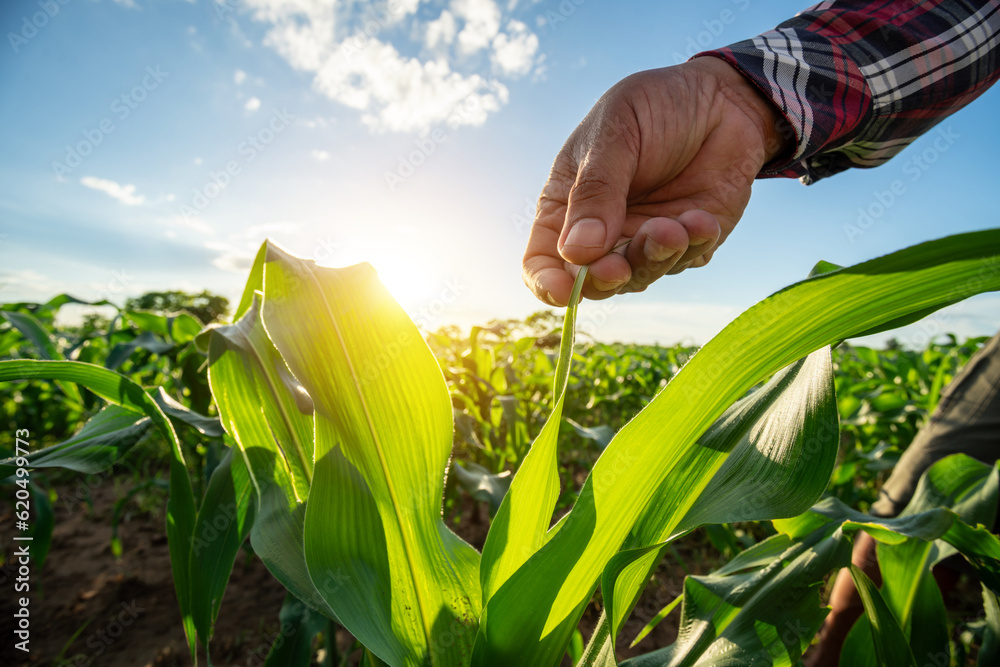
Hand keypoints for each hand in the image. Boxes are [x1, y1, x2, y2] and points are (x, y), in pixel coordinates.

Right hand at [522, 56, 791, 304]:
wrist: (722, 95)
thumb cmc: (654, 106)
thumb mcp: (614, 132)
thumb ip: (596, 190)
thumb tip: (576, 252)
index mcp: (565, 206)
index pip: (542, 261)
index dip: (547, 284)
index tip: (564, 290)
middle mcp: (601, 232)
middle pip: (590, 281)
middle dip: (605, 279)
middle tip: (619, 267)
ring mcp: (645, 240)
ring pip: (640, 276)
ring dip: (654, 258)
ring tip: (674, 227)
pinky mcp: (689, 242)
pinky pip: (686, 260)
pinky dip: (693, 246)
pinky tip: (702, 219)